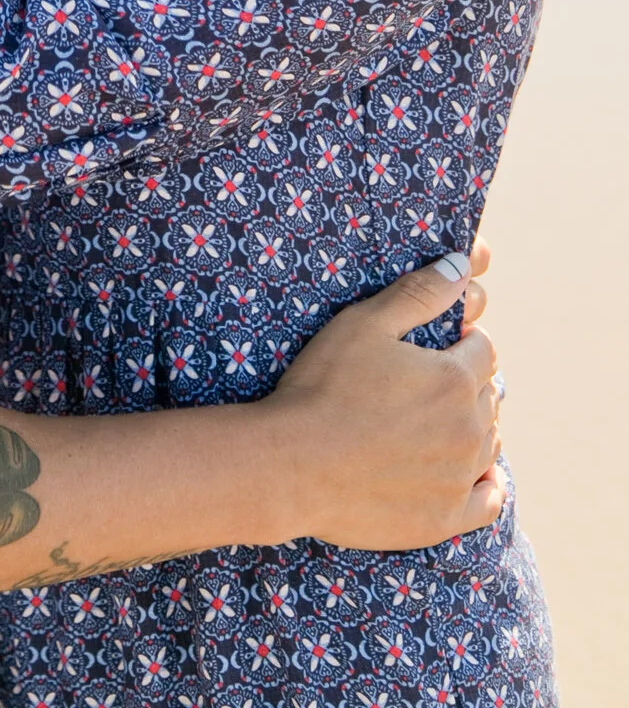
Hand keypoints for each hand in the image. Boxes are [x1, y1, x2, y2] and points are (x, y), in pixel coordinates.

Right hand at [264, 247, 504, 549]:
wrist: (293, 466)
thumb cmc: (323, 387)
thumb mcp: (364, 324)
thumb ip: (419, 293)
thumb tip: (462, 265)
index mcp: (454, 377)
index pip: (484, 349)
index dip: (462, 341)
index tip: (436, 345)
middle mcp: (469, 428)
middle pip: (489, 394)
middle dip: (467, 382)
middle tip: (426, 383)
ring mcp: (461, 476)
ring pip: (490, 441)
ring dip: (473, 426)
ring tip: (438, 422)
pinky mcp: (447, 516)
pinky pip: (490, 499)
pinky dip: (487, 484)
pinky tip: (473, 474)